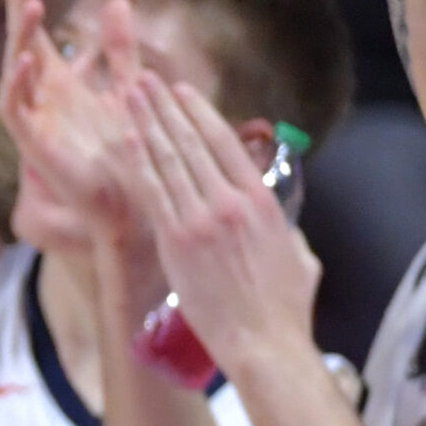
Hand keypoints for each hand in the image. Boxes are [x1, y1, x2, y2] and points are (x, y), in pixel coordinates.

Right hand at [0, 0, 144, 225]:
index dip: (27, 4)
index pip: (35, 36)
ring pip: (14, 73)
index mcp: (59, 86)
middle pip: (21, 45)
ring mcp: (35, 122)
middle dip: (20, 9)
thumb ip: (119, 48)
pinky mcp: (35, 147)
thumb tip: (117, 0)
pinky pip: (15, 112)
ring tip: (33, 6)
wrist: (136, 206)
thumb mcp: (128, 86)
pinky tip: (29, 59)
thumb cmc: (128, 154)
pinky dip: (17, 85)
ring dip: (21, 39)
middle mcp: (42, 101)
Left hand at [125, 74, 320, 360]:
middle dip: (165, 107)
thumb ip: (286, 231)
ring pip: (169, 160)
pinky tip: (125, 140)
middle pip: (191, 142)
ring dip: (146, 124)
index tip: (181, 92)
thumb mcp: (300, 257)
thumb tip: (280, 224)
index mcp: (261, 201)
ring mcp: (201, 220)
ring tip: (130, 96)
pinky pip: (152, 192)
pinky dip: (137, 163)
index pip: (225, 142)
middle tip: (145, 80)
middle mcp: (230, 202)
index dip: (199, 113)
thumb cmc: (285, 311)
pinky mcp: (177, 241)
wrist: (264, 345)